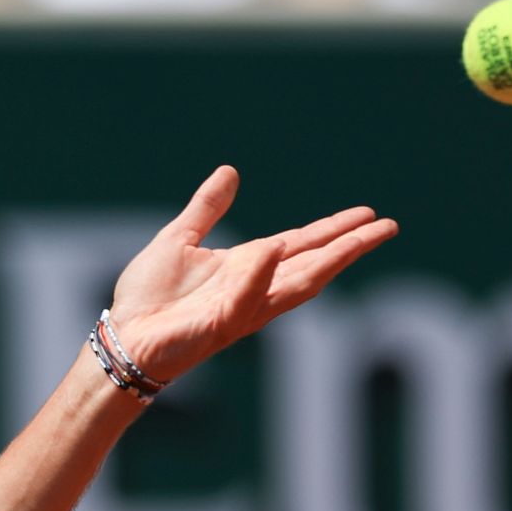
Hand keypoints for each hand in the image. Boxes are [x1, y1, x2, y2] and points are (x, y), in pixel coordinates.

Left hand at [107, 166, 397, 385]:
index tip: (368, 215)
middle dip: (350, 247)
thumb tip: (229, 172)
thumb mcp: (179, 239)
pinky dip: (259, 275)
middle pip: (313, 265)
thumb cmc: (148, 298)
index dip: (333, 230)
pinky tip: (273, 250)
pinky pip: (245, 298)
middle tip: (387, 226)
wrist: (124, 338)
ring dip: (328, 260)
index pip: (301, 245)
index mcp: (246, 267)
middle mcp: (253, 289)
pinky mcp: (219, 324)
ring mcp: (241, 309)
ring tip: (361, 238)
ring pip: (296, 284)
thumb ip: (206, 209)